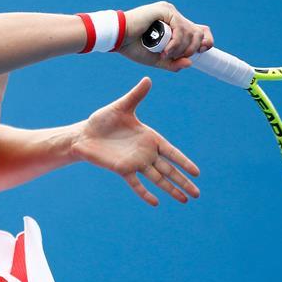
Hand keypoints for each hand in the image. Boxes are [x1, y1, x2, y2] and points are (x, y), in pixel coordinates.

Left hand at [71, 77, 199, 205]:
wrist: (84, 134)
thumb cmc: (103, 120)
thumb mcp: (121, 107)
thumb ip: (136, 96)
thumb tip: (147, 79)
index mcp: (149, 138)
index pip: (172, 152)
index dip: (184, 162)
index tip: (197, 172)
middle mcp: (145, 153)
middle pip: (169, 170)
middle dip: (183, 181)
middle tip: (197, 194)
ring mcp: (135, 163)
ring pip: (157, 179)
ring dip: (171, 190)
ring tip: (184, 201)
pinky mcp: (122, 170)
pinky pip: (136, 184)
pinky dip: (145, 193)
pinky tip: (156, 203)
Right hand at [119, 2, 213, 71]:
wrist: (117, 39)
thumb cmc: (133, 47)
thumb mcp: (157, 60)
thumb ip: (173, 63)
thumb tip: (190, 63)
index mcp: (174, 26)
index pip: (200, 30)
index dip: (206, 41)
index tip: (199, 52)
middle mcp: (174, 17)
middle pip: (199, 32)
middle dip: (192, 49)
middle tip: (174, 56)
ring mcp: (170, 12)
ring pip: (191, 31)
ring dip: (182, 48)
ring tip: (166, 54)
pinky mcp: (164, 10)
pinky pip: (180, 28)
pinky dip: (176, 42)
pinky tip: (166, 49)